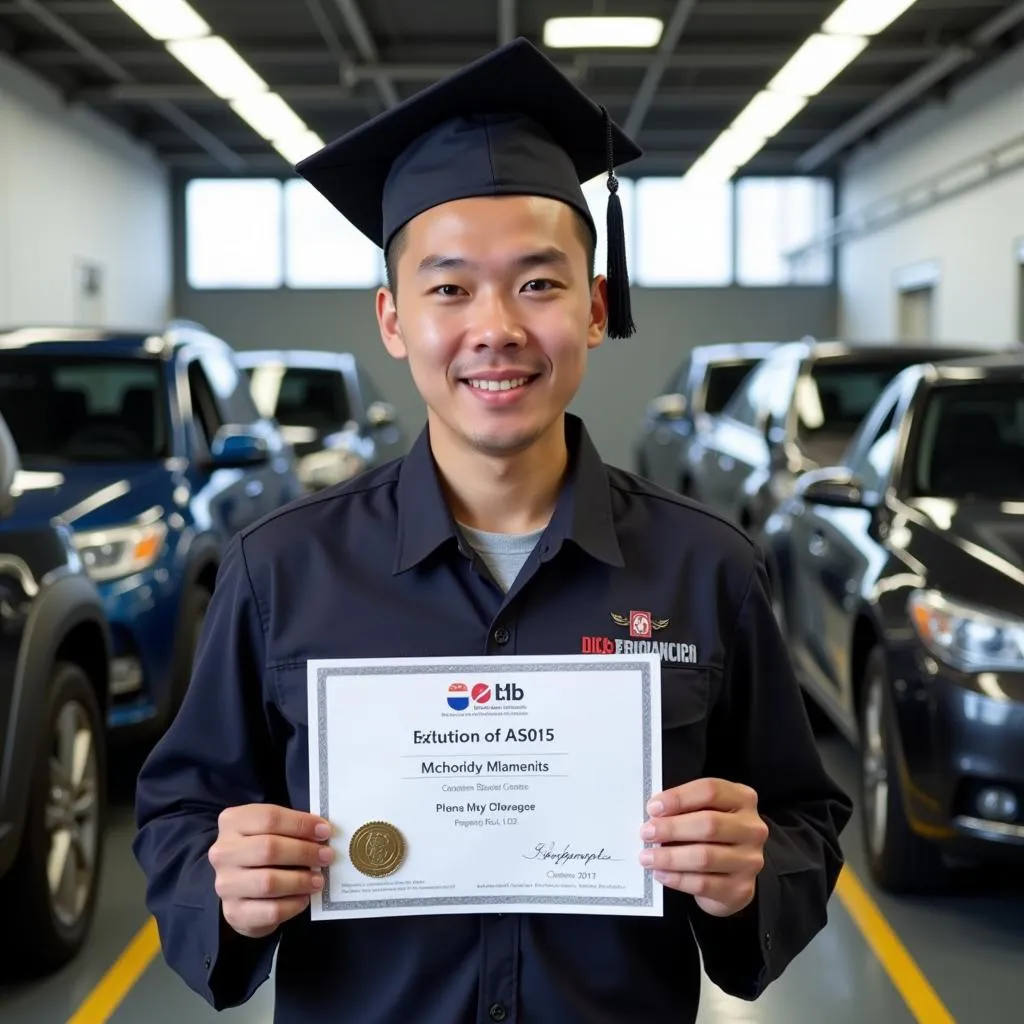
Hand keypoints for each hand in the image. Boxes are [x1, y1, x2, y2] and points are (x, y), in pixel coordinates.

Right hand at [208, 804, 334, 938]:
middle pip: (269, 848)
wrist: (242, 890)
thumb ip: (293, 828)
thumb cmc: (263, 851)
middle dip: (304, 852)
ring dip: (300, 880)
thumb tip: (323, 832)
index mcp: (232, 822)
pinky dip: (293, 905)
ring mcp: (225, 884)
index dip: (301, 823)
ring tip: (318, 880)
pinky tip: (304, 898)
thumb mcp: (273, 830)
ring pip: (268, 882)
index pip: (269, 817)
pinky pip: (269, 911)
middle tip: (326, 856)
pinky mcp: (234, 912)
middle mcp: (223, 852)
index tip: (325, 831)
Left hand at [638, 778, 768, 917]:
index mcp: (742, 799)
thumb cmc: (712, 835)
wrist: (732, 875)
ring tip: (647, 857)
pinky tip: (661, 874)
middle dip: (672, 828)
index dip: (679, 798)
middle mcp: (752, 828)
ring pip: (705, 857)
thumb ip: (686, 808)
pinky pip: (704, 884)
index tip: (653, 807)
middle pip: (709, 824)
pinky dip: (678, 879)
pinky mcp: (741, 889)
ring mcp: (750, 860)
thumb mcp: (704, 812)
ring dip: (670, 857)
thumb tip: (653, 814)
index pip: (710, 791)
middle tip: (646, 832)